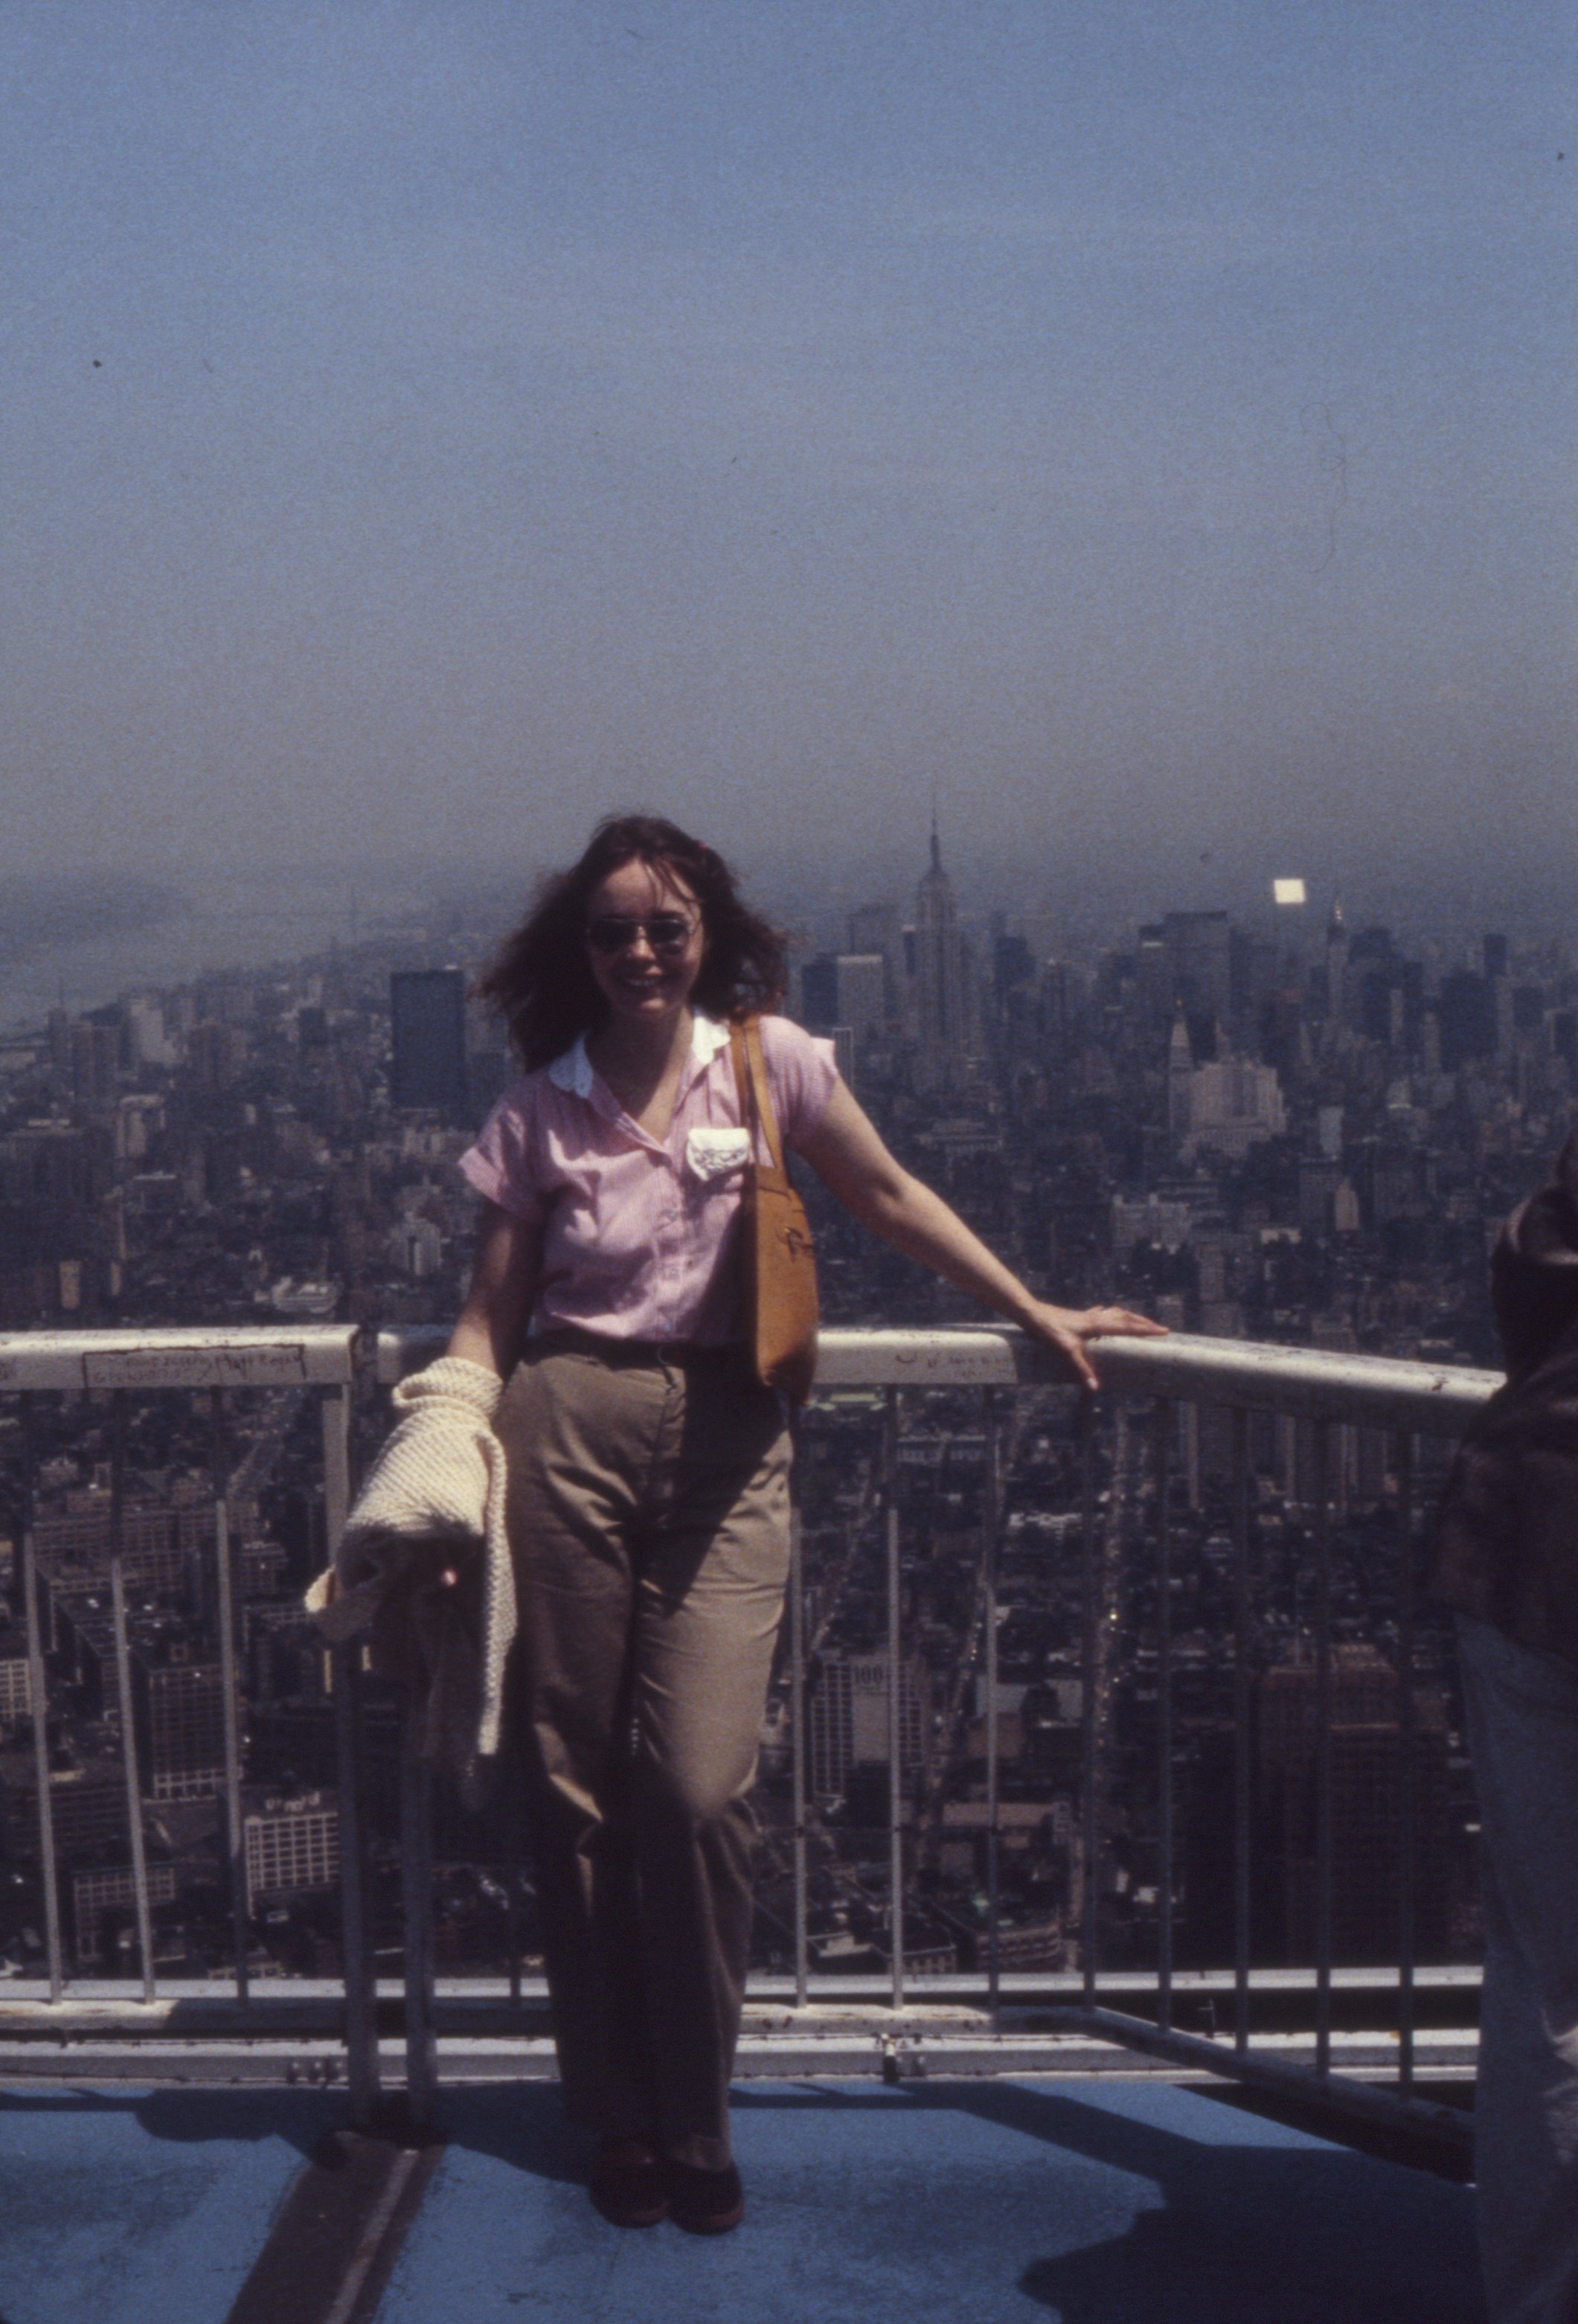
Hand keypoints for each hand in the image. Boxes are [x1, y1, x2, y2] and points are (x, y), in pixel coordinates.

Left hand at [1018, 1301, 1168, 1391]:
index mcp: (1098, 1325)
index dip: (1147, 1330)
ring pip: (1115, 1313)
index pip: (1128, 1327)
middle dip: (1144, 1322)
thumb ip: (1082, 1369)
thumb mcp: (1067, 1351)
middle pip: (1126, 1317)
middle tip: (1160, 1328)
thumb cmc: (1049, 1331)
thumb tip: (1095, 1387)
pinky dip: (1109, 1314)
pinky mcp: (1079, 1316)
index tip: (1164, 1331)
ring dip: (1130, 1317)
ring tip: (1139, 1321)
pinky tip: (1105, 1312)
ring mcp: (1088, 1315)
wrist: (1032, 1314)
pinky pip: (1100, 1313)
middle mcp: (1096, 1317)